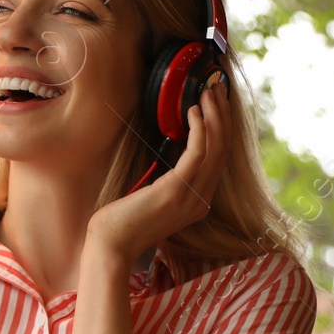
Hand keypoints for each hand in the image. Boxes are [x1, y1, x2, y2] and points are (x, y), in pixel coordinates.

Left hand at [85, 72, 232, 266]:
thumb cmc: (122, 222)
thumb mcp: (152, 199)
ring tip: (208, 92)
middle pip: (223, 150)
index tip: (217, 103)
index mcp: (198, 202)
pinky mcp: (176, 190)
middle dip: (223, 115)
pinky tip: (193, 111)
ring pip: (216, 148)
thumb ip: (168, 182)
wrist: (110, 246)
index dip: (222, 128)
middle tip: (217, 87)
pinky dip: (199, 129)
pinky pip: (198, 153)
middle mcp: (201, 200)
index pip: (219, 159)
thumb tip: (169, 156)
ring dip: (214, 115)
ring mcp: (192, 197)